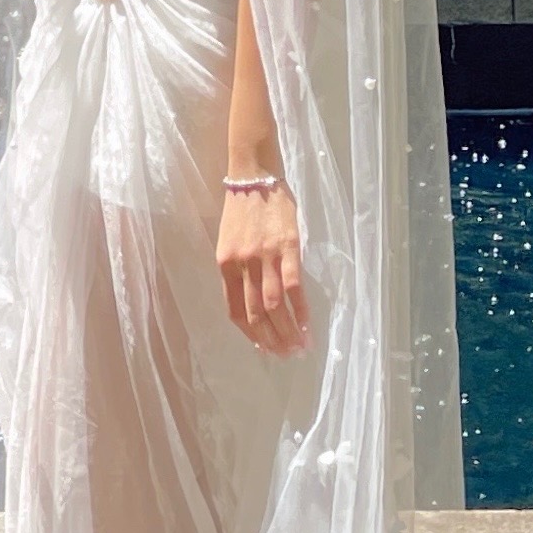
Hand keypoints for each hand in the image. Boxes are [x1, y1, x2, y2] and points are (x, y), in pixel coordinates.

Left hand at [216, 179, 308, 356]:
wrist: (254, 176)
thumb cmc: (241, 209)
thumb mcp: (228, 241)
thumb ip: (236, 270)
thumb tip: (250, 300)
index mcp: (225, 265)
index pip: (235, 311)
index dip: (250, 333)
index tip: (263, 347)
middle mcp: (242, 265)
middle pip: (256, 314)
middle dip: (271, 340)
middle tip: (284, 356)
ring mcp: (265, 257)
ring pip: (275, 307)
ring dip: (288, 332)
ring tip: (298, 348)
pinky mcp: (287, 248)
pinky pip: (293, 287)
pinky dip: (301, 311)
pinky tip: (308, 325)